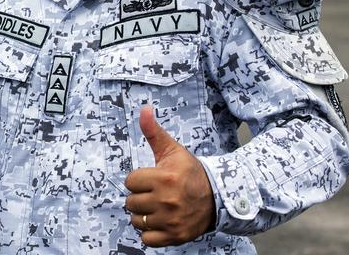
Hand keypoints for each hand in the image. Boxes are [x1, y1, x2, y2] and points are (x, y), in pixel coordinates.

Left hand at [124, 106, 215, 245]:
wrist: (218, 196)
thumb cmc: (190, 171)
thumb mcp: (172, 150)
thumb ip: (153, 132)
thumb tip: (143, 109)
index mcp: (164, 178)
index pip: (130, 182)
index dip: (139, 179)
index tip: (152, 179)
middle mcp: (167, 200)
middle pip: (131, 202)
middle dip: (140, 197)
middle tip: (156, 193)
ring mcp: (171, 220)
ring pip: (137, 220)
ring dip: (144, 215)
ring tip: (158, 207)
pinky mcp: (175, 236)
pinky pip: (147, 239)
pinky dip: (150, 233)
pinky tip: (160, 221)